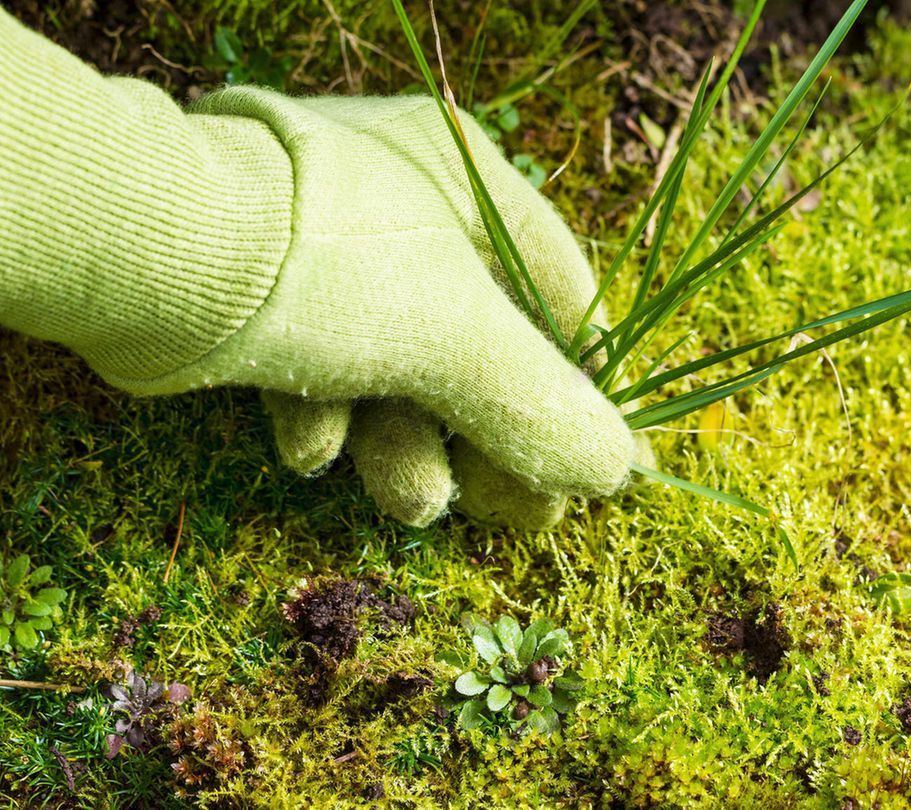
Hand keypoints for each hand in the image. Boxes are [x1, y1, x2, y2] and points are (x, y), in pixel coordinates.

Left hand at [179, 89, 636, 527]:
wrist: (150, 256)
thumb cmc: (337, 269)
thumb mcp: (464, 341)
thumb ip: (546, 408)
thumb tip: (619, 471)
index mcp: (467, 173)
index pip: (562, 289)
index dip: (589, 382)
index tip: (608, 460)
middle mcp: (401, 200)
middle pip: (479, 344)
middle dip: (490, 439)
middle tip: (521, 517)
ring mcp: (330, 247)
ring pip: (396, 368)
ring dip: (407, 446)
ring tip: (413, 502)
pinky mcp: (264, 296)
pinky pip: (322, 365)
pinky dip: (325, 416)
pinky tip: (311, 451)